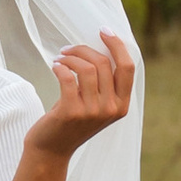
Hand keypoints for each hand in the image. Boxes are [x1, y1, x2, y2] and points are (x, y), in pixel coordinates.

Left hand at [23, 33, 135, 162]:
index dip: (117, 45)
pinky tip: (54, 66)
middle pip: (104, 63)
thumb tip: (101, 46)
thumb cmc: (72, 121)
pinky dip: (60, 67)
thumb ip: (104, 83)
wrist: (51, 150)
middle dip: (83, 49)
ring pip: (86, 68)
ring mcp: (92, 112)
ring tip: (59, 59)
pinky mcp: (72, 112)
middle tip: (67, 49)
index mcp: (122, 105)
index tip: (103, 30)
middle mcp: (111, 109)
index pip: (128, 67)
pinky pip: (68, 77)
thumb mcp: (96, 104)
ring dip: (69, 57)